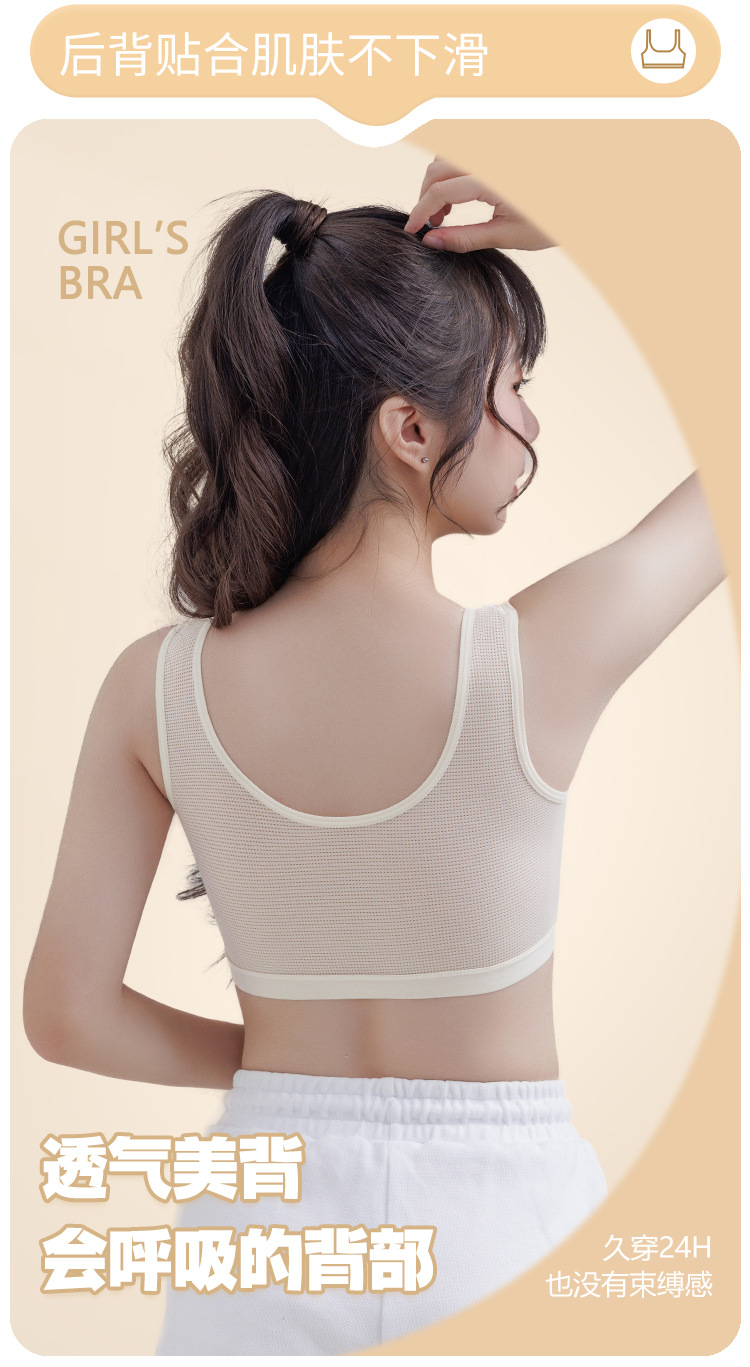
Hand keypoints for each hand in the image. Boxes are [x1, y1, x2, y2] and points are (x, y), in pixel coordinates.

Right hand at [403, 157, 555, 251]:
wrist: (584, 202)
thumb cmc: (551, 222)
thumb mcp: (506, 237)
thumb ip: (464, 238)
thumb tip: (430, 242)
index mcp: (493, 179)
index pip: (440, 190)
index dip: (420, 211)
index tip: (412, 230)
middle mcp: (490, 158)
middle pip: (437, 169)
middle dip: (426, 196)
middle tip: (432, 225)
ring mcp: (493, 151)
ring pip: (447, 155)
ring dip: (437, 181)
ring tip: (447, 212)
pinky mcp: (497, 150)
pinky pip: (463, 153)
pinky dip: (452, 171)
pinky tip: (461, 195)